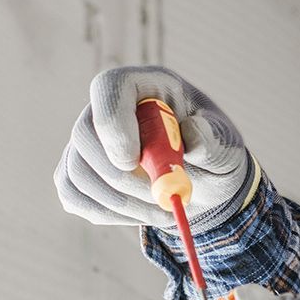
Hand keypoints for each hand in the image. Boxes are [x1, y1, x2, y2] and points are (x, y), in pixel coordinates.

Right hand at [53, 66, 254, 230]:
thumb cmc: (212, 153)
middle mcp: (109, 108)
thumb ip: (213, 139)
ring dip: (119, 202)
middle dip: (119, 176)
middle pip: (85, 134)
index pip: (110, 88)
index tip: (133, 162)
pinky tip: (138, 211)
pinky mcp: (78, 172)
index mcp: (146, 87)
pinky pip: (74, 196)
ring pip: (78, 171)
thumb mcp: (226, 146)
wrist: (201, 181)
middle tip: (157, 199)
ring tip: (161, 208)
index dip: (113, 124)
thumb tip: (191, 136)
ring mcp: (89, 140)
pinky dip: (106, 213)